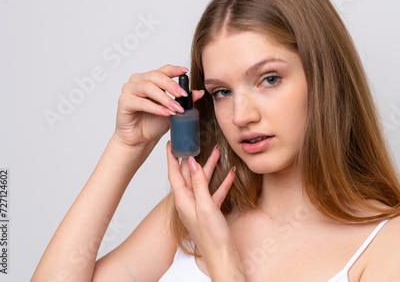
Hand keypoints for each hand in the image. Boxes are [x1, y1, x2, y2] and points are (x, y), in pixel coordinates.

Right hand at [114, 65, 204, 148]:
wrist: (140, 139)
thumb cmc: (154, 123)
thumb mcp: (174, 110)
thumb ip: (185, 100)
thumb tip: (199, 92)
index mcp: (150, 79)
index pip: (163, 70)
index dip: (174, 70)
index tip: (185, 71)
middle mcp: (138, 81)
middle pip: (155, 76)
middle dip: (171, 85)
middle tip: (183, 95)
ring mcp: (129, 90)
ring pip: (148, 87)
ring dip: (164, 98)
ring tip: (176, 108)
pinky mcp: (124, 102)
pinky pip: (141, 102)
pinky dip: (155, 108)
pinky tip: (166, 113)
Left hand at [166, 141, 239, 271]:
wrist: (222, 257)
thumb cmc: (211, 236)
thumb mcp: (204, 206)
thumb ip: (198, 183)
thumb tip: (191, 163)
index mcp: (183, 200)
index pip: (174, 173)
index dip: (172, 157)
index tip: (170, 143)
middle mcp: (188, 202)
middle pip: (188, 175)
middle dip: (193, 158)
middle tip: (194, 143)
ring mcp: (199, 206)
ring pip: (203, 182)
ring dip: (209, 167)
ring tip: (216, 152)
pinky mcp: (209, 211)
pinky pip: (214, 192)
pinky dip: (221, 183)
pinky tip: (229, 174)